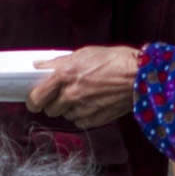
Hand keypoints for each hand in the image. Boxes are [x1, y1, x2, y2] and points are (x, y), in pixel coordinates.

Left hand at [26, 47, 142, 128]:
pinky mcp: (94, 120)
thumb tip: (41, 66)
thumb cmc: (115, 60)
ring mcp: (82, 109)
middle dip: (52, 103)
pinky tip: (92, 103)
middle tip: (61, 95)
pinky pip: (79, 122)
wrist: (140, 76)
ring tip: (83, 96)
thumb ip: (59, 62)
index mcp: (65, 75)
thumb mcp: (84, 53)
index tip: (35, 99)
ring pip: (65, 115)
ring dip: (69, 108)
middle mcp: (71, 94)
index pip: (36, 96)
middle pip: (49, 109)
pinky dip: (82, 115)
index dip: (33, 100)